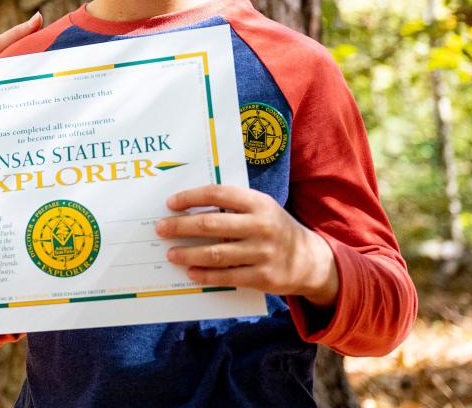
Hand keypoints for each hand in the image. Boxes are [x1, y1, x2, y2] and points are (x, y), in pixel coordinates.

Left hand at [154, 185, 340, 306]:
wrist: (311, 260)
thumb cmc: (274, 228)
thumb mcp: (261, 208)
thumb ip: (233, 205)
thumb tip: (189, 207)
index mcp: (258, 203)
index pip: (217, 194)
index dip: (190, 197)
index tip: (170, 203)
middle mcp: (261, 226)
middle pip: (210, 225)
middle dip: (180, 227)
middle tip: (161, 229)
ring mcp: (262, 253)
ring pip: (215, 254)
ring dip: (188, 253)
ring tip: (171, 253)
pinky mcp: (263, 277)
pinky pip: (227, 276)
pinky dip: (205, 275)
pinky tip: (191, 272)